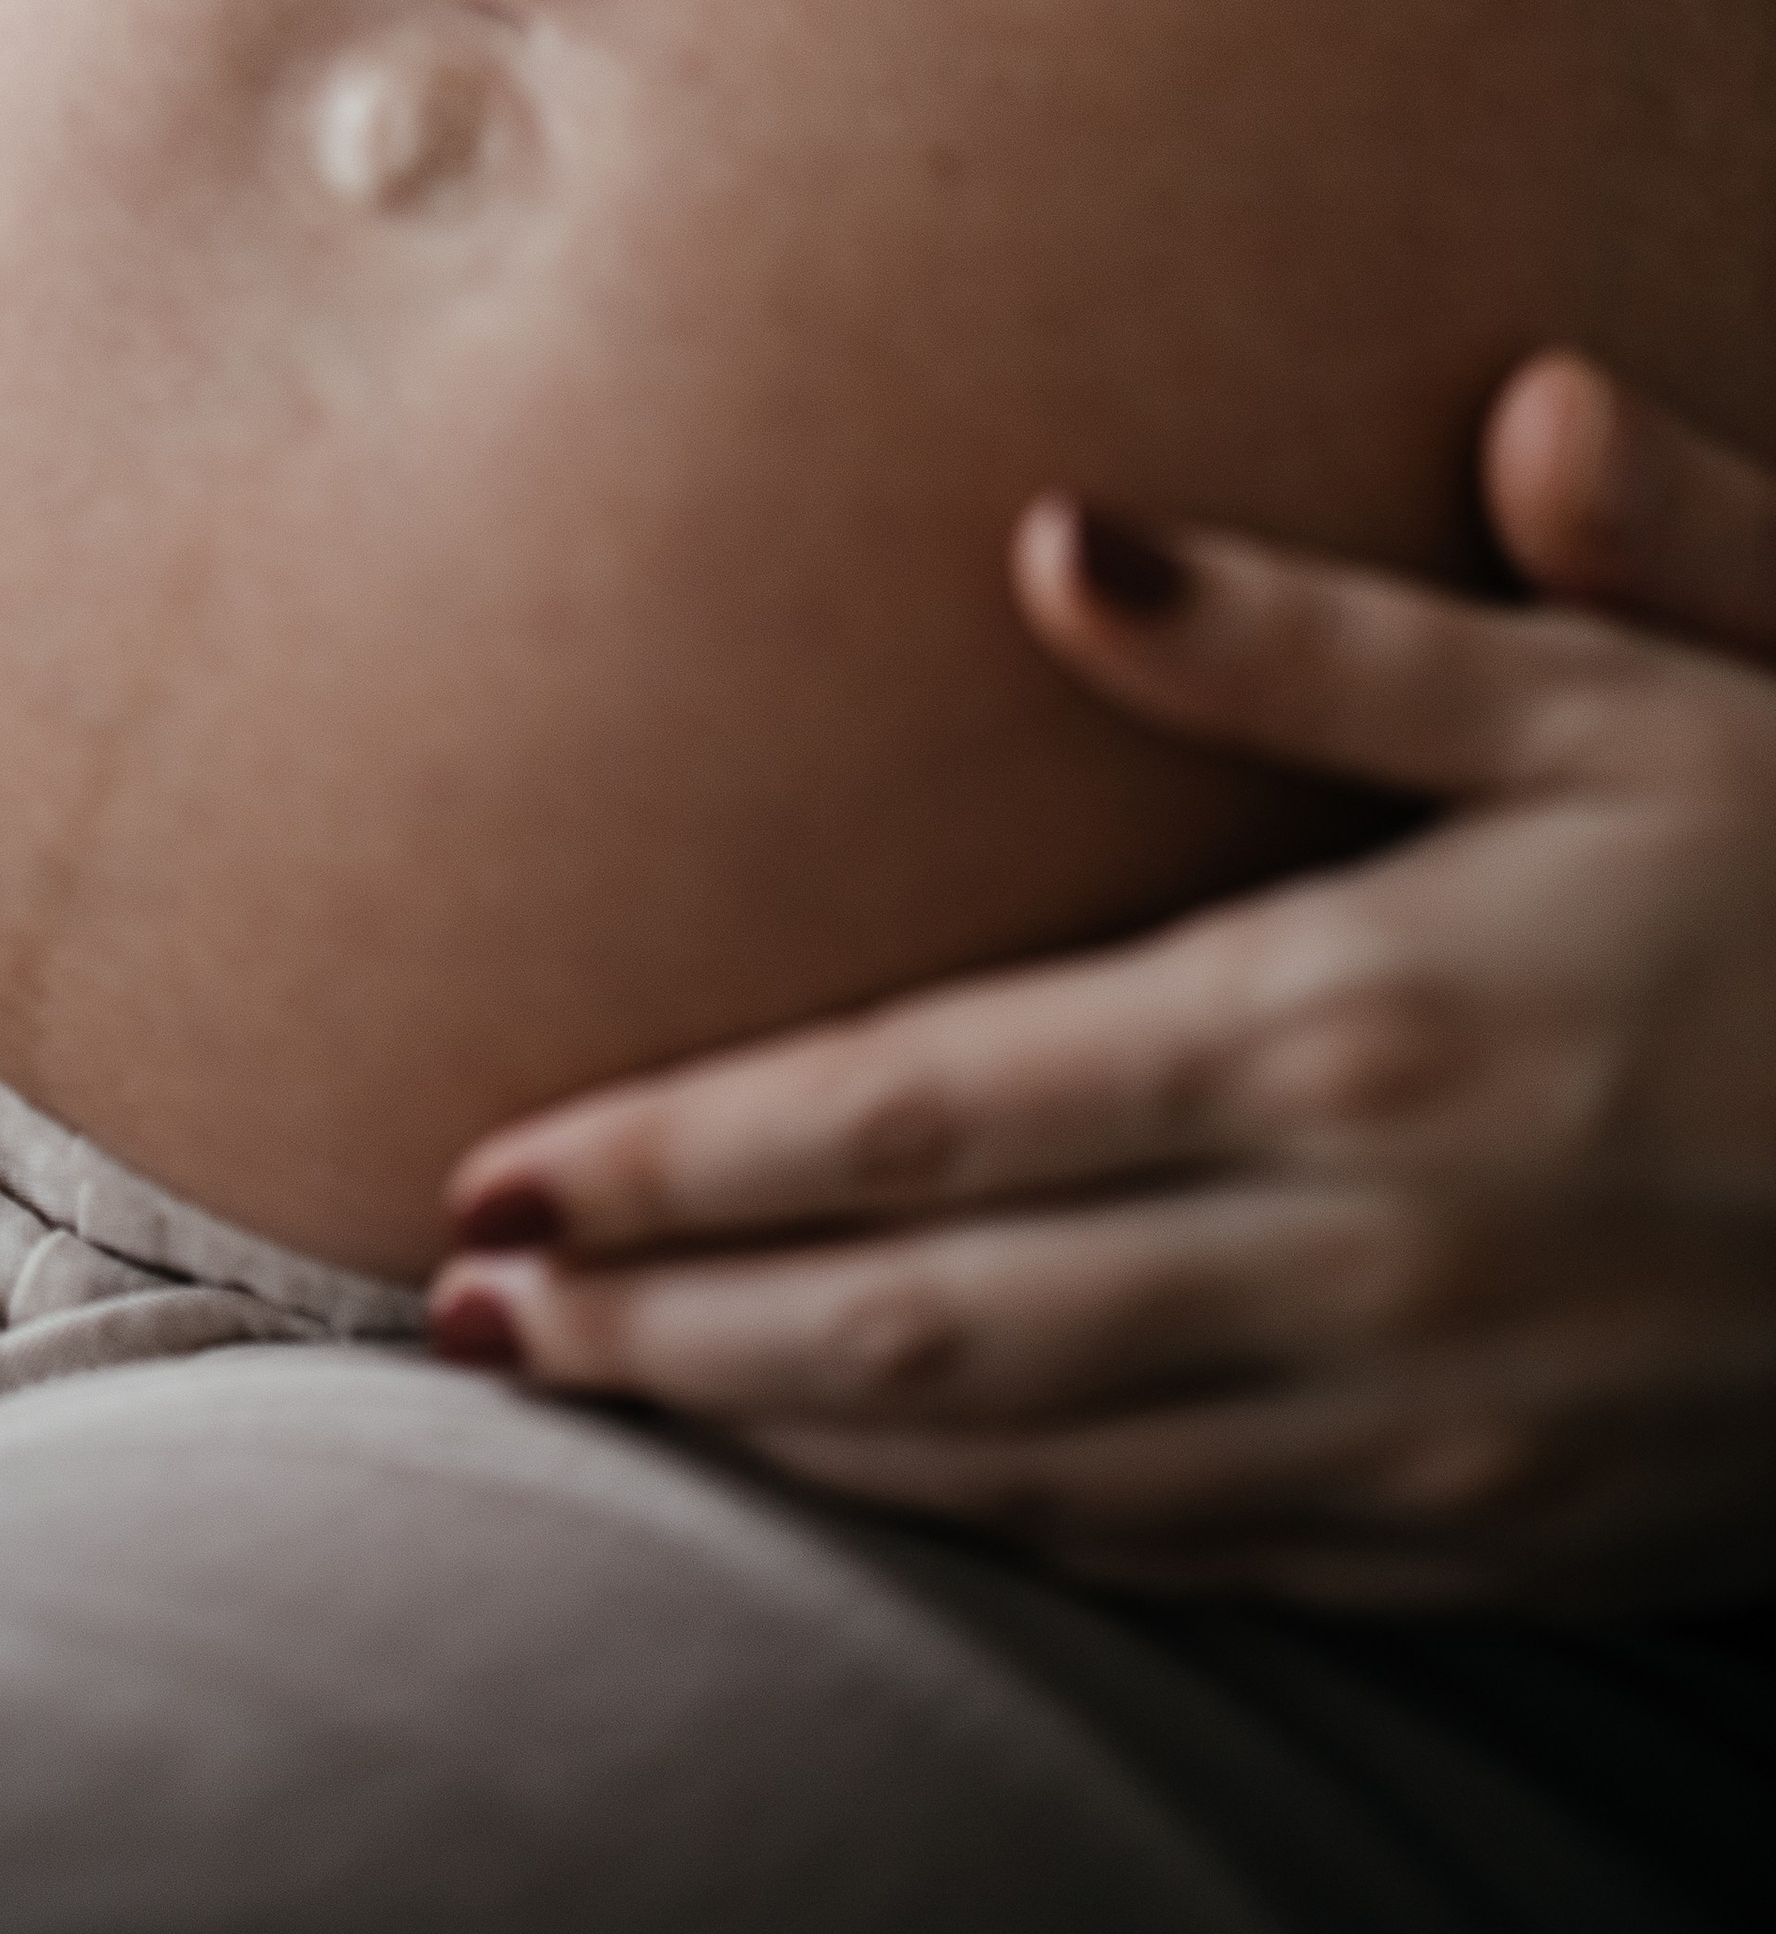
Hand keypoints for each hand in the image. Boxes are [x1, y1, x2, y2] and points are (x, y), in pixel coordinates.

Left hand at [433, 356, 1775, 1612]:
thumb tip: (1053, 532)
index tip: (496, 1168)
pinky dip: (1003, 1538)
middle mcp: (1356, 1255)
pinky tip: (892, 1499)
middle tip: (467, 1319)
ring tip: (604, 1406)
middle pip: (921, 1319)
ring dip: (791, 1444)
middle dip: (672, 1324)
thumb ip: (1324, 630)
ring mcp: (1429, 1428)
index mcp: (1346, 1024)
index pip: (921, 1105)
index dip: (685, 1149)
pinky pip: (1190, 1561)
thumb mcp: (1625, 697)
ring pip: (1030, 1470)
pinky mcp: (1506, 1531)